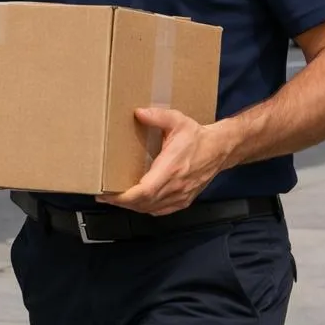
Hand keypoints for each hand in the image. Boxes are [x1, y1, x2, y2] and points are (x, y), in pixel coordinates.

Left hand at [96, 108, 229, 215]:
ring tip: (115, 198)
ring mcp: (181, 196)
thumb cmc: (197, 136)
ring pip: (150, 209)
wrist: (220, 150)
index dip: (123, 197)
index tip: (106, 194)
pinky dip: (145, 208)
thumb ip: (158, 116)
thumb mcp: (177, 120)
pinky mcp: (184, 200)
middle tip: (104, 194)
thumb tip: (138, 113)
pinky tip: (136, 202)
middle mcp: (176, 186)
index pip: (144, 191)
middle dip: (121, 202)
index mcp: (171, 168)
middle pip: (143, 203)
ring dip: (131, 206)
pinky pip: (160, 210)